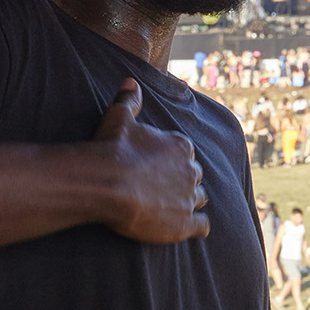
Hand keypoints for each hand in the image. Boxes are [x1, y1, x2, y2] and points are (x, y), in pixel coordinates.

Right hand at [90, 79, 208, 242]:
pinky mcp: (185, 223)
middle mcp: (191, 170)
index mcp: (180, 146)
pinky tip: (188, 228)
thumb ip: (128, 100)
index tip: (158, 168)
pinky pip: (202, 226)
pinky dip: (197, 227)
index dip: (173, 162)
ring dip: (189, 202)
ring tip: (172, 208)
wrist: (107, 183)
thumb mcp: (118, 118)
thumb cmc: (111, 149)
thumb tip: (130, 82)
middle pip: (194, 176)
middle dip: (183, 181)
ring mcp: (190, 197)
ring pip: (200, 199)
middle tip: (163, 189)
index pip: (186, 154)